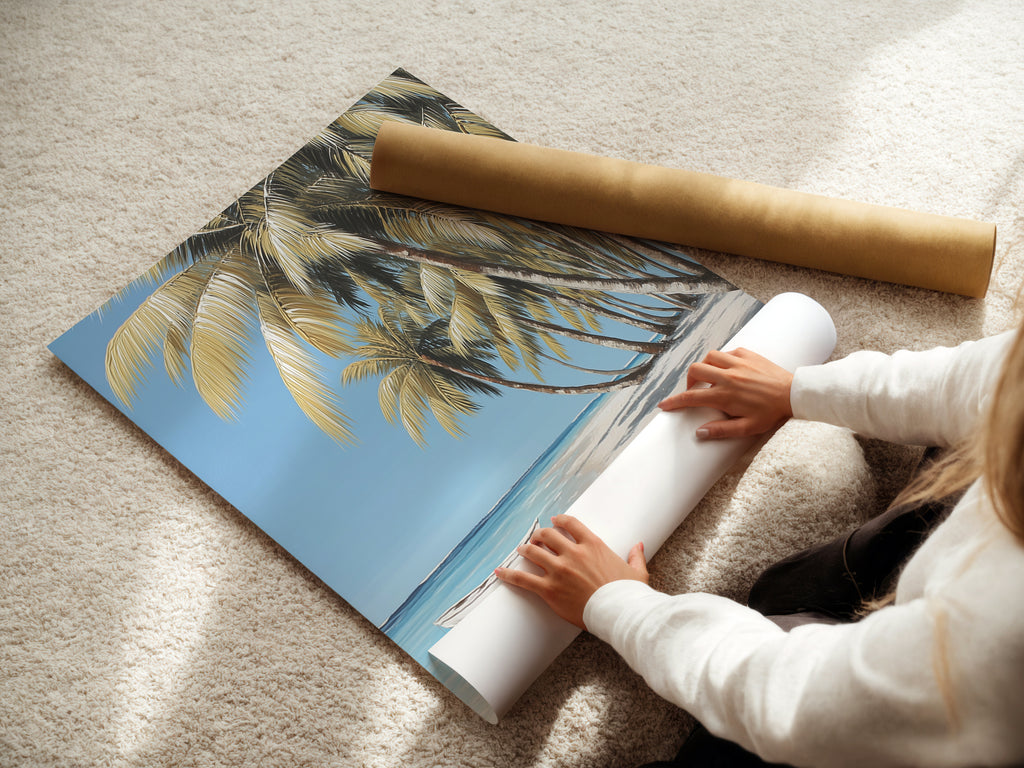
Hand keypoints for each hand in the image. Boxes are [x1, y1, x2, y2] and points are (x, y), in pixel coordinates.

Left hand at [494, 514, 647, 629]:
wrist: (619, 613)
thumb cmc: (628, 594)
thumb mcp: (636, 572)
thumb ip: (635, 556)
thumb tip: (638, 545)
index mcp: (593, 545)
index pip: (570, 524)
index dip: (559, 521)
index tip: (554, 521)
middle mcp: (573, 553)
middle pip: (548, 536)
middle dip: (539, 535)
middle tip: (535, 539)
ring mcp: (559, 570)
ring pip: (533, 552)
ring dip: (525, 549)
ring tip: (520, 549)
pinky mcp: (549, 589)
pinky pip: (523, 579)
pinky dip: (509, 574)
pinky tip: (499, 571)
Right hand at [658, 347, 793, 439]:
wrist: (794, 394)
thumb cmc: (772, 413)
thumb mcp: (747, 428)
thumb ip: (722, 430)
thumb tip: (699, 433)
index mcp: (725, 395)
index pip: (691, 397)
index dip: (674, 402)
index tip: (664, 405)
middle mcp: (728, 376)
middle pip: (695, 370)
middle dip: (689, 381)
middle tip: (695, 391)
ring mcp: (738, 363)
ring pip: (709, 356)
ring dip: (705, 367)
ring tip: (710, 378)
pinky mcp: (748, 354)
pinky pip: (727, 352)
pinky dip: (722, 359)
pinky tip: (728, 369)